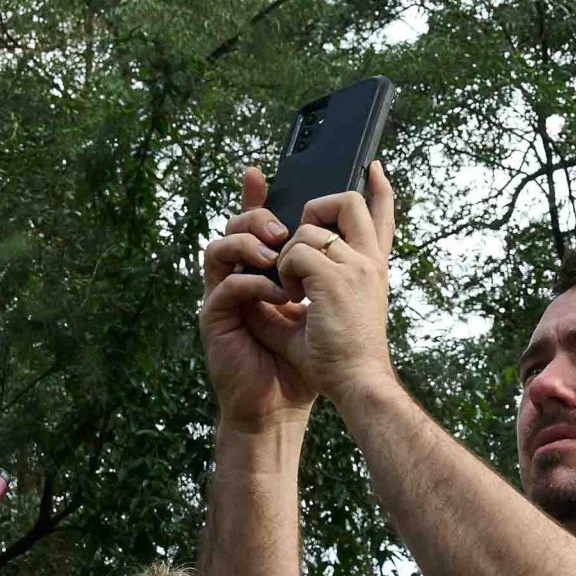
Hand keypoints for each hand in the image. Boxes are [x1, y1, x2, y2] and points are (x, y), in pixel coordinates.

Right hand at [201, 167, 318, 431]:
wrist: (284, 404)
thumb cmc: (308, 358)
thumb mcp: (331, 303)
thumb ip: (337, 268)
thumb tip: (358, 229)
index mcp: (267, 268)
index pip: (257, 221)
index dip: (255, 194)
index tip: (260, 171)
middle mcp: (242, 275)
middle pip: (237, 223)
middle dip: (259, 216)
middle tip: (285, 232)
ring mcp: (226, 294)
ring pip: (222, 244)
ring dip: (251, 244)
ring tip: (279, 258)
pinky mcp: (216, 317)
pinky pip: (227, 284)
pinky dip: (255, 284)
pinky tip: (280, 296)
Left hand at [269, 161, 399, 401]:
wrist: (357, 383)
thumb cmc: (341, 359)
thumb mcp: (328, 310)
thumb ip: (309, 282)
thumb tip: (274, 266)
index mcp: (373, 269)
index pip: (383, 217)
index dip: (379, 189)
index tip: (373, 169)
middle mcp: (370, 261)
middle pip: (349, 202)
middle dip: (318, 207)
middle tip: (299, 236)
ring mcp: (355, 266)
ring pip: (311, 227)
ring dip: (290, 254)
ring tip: (294, 288)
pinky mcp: (334, 277)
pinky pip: (294, 253)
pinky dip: (283, 273)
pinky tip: (291, 298)